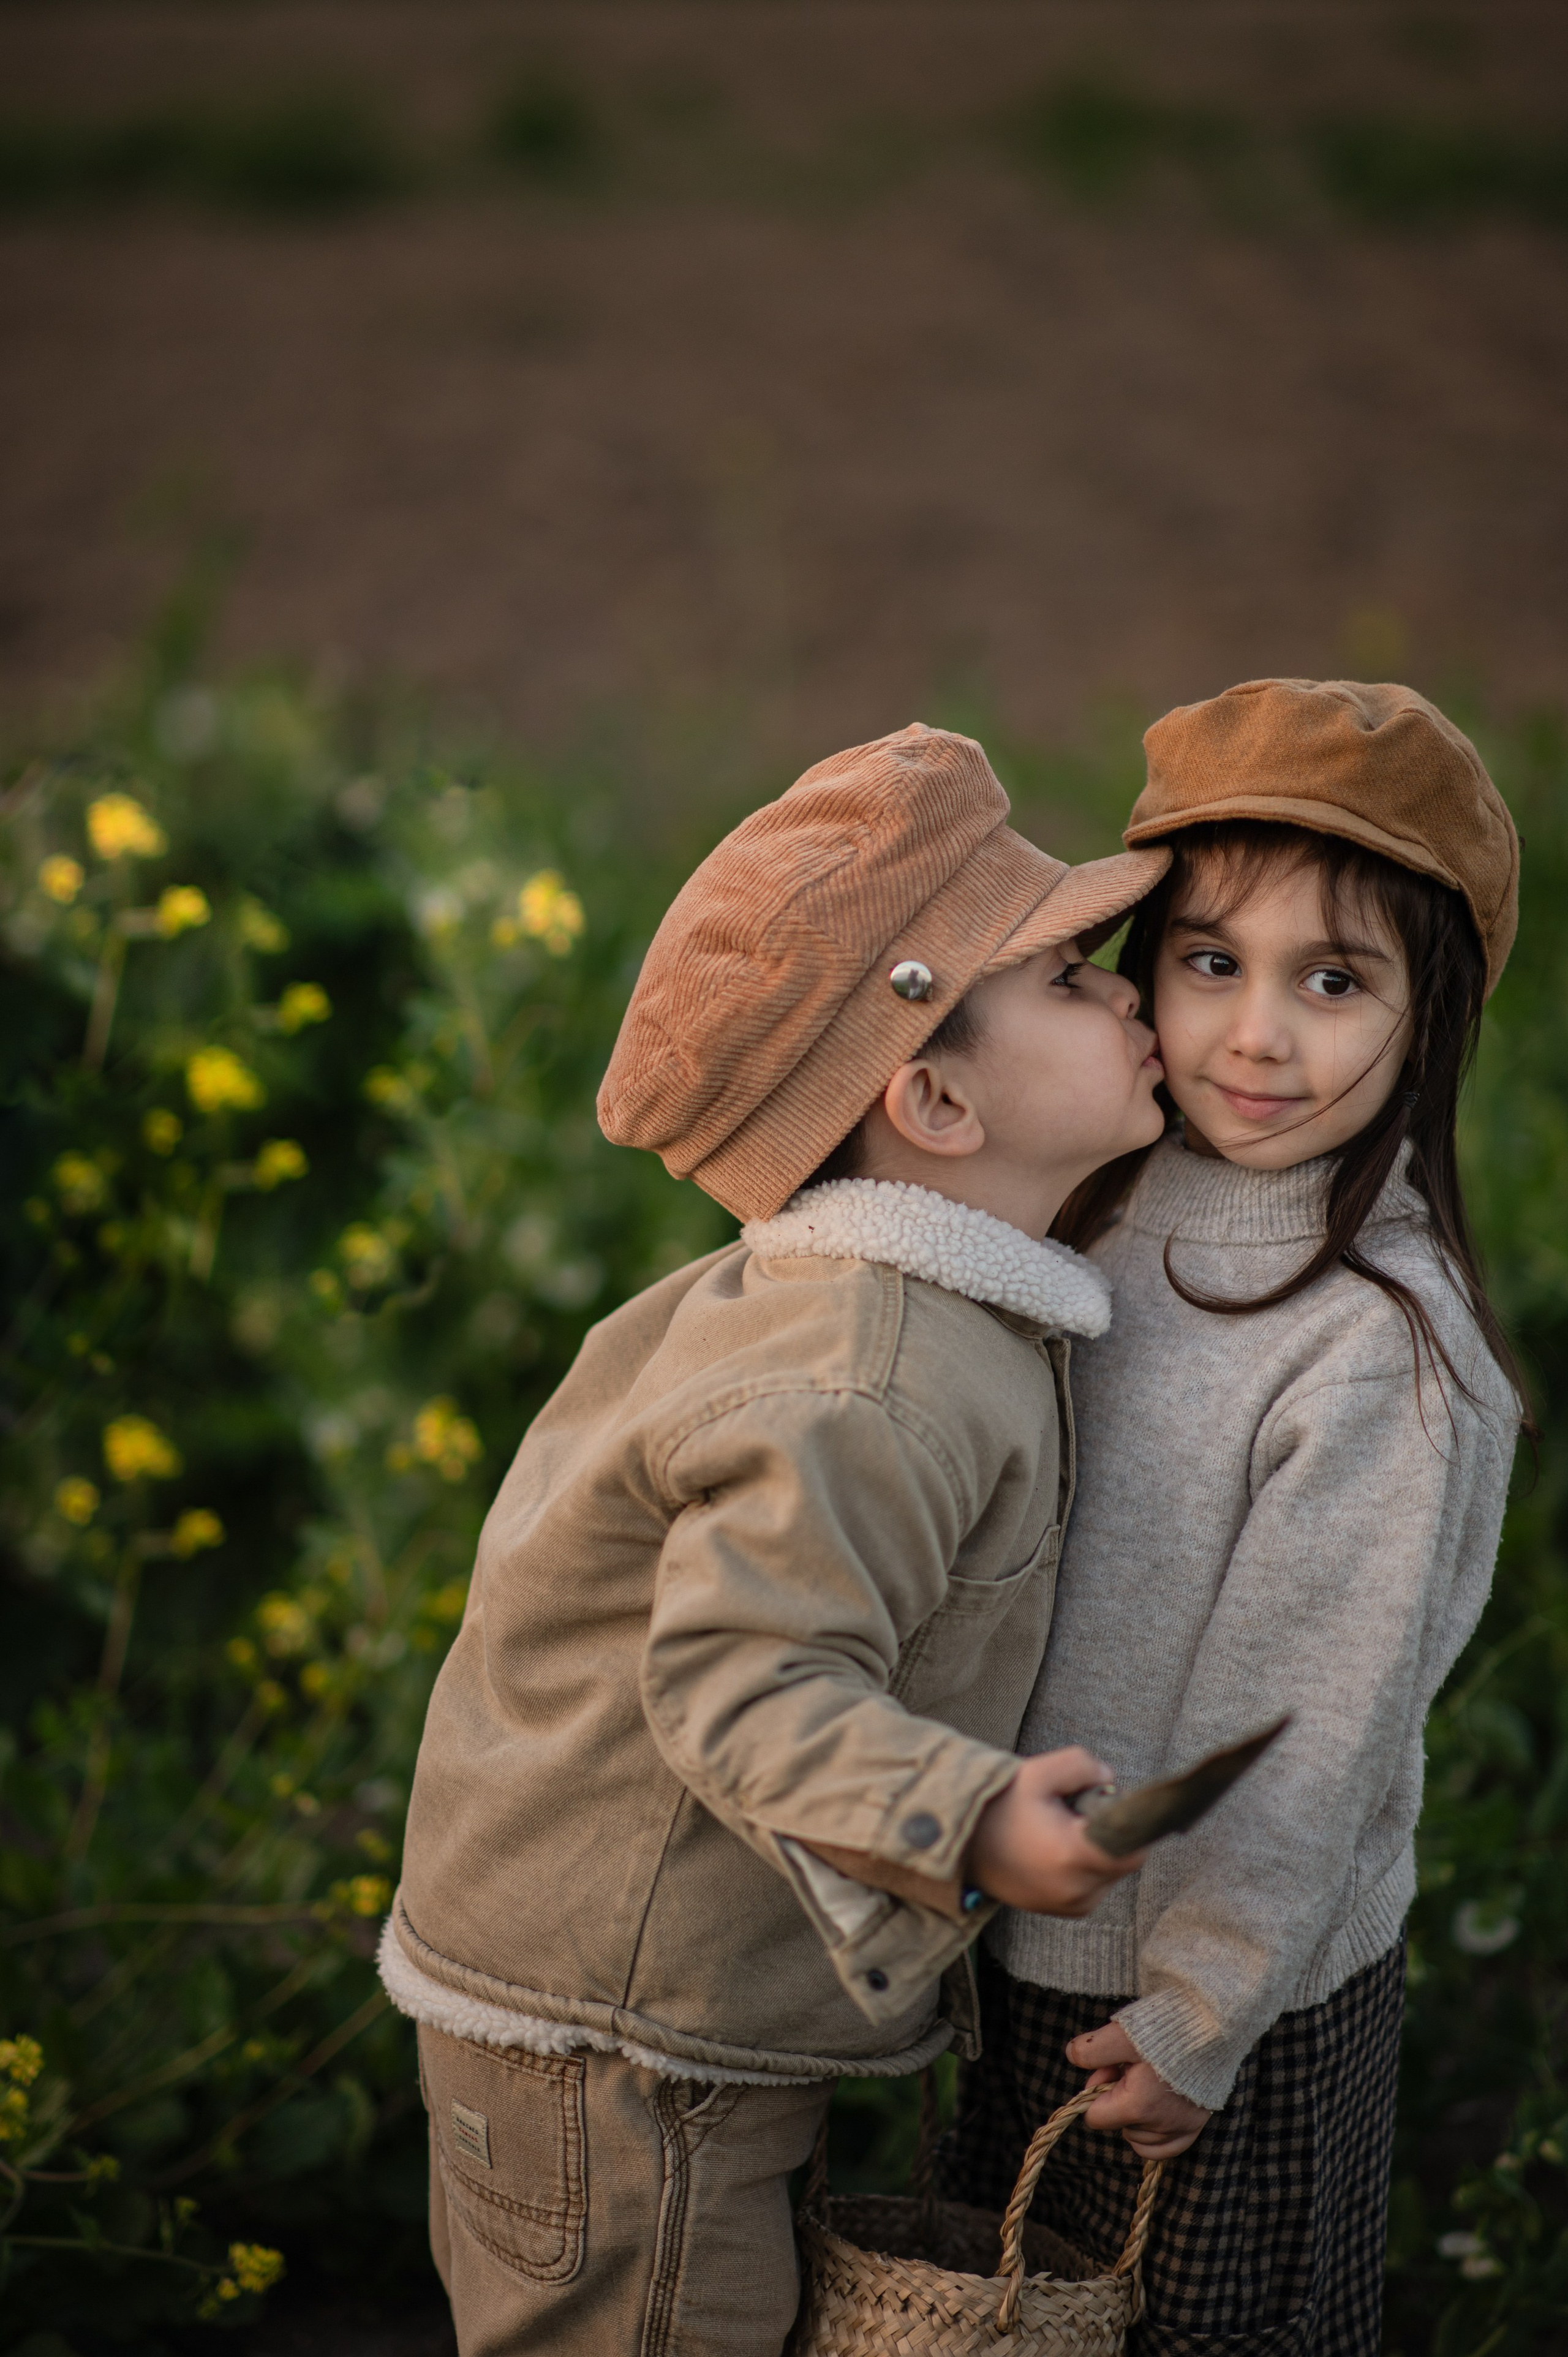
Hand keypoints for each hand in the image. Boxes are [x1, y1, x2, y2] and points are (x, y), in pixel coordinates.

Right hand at [965, 1749, 1144, 1918]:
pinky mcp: (1065, 1912)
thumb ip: (1081, 1765)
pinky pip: (1094, 1886)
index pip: (1134, 1847)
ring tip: (1058, 1831)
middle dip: (1108, 1831)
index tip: (1105, 1804)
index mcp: (1073, 1855)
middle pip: (1124, 1858)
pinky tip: (1055, 1849)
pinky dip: (1085, 1866)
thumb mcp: (1037, 1773)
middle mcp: (1077, 1890)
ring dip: (1097, 1850)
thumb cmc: (998, 1807)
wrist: (959, 1846)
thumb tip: (1109, 1779)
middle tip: (1072, 1812)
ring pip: (1110, 1872)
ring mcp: (1071, 1905)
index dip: (1129, 1821)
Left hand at [1065, 2021, 1210, 2159]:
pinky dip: (1153, 2136)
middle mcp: (1161, 2125)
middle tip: (1130, 2067)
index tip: (1110, 2068)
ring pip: (1139, 2138)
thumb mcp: (1122, 2033)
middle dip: (1116, 2099)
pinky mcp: (1196, 2127)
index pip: (1095, 2117)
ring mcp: (1181, 2129)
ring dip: (1136, 2115)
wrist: (1213, 2025)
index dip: (1095, 2091)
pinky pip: (1163, 2150)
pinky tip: (1154, 2109)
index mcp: (1138, 2105)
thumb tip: (1072, 2057)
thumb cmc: (1167, 2028)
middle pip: (1118, 2124)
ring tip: (1147, 2081)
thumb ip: (1091, 2049)